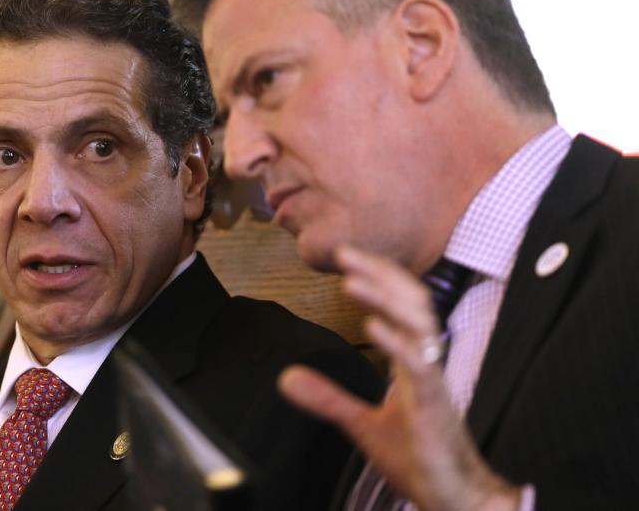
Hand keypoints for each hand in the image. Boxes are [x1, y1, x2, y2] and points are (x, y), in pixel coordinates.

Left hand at [279, 245, 520, 510]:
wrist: (452, 497)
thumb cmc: (419, 457)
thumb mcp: (361, 424)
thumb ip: (328, 398)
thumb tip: (287, 377)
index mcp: (412, 360)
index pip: (399, 303)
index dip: (375, 276)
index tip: (345, 256)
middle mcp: (426, 361)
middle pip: (411, 301)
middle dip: (379, 273)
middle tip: (345, 253)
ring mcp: (432, 380)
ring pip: (419, 323)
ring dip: (384, 298)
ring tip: (352, 282)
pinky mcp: (435, 405)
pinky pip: (421, 365)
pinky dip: (396, 342)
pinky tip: (372, 327)